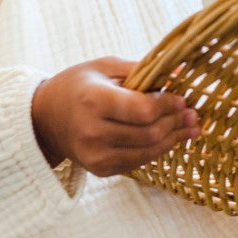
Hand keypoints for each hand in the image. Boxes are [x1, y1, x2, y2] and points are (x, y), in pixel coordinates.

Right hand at [31, 56, 200, 178]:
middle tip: (193, 114)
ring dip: (173, 139)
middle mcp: (92, 132)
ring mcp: (95, 155)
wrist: (44, 118)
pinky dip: (157, 150)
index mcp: (93, 101)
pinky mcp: (100, 169)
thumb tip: (181, 72)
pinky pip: (139, 162)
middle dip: (176, 123)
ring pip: (148, 152)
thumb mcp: (105, 68)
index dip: (168, 105)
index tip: (181, 98)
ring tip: (190, 128)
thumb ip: (143, 70)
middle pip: (150, 133)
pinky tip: (169, 138)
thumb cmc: (78, 86)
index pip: (143, 109)